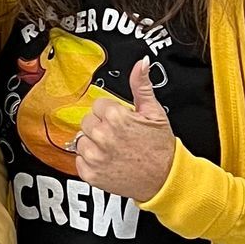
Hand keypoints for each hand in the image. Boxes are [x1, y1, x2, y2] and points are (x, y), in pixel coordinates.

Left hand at [73, 57, 176, 203]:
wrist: (165, 179)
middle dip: (101, 126)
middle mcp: (102, 136)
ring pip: (81, 140)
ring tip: (114, 149)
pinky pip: (79, 160)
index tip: (122, 122)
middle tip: (119, 136)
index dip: (111, 113)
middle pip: (87, 121)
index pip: (99, 105)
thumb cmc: (161, 148)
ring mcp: (95, 157)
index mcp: (116, 117)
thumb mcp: (155, 113)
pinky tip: (108, 161)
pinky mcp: (91, 174)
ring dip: (94, 143)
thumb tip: (142, 63)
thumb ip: (142, 86)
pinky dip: (90, 161)